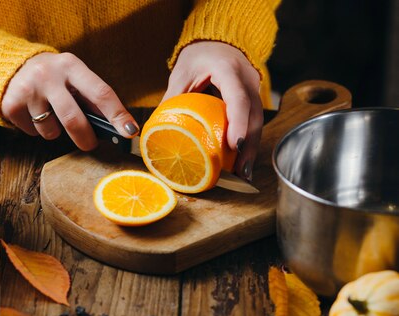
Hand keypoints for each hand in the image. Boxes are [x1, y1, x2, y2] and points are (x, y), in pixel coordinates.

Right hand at [1, 52, 138, 150]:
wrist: (11, 67)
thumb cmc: (55, 78)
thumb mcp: (73, 78)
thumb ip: (92, 99)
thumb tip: (118, 128)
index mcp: (71, 65)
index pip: (100, 93)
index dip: (117, 114)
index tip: (130, 131)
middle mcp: (49, 75)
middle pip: (73, 119)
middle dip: (85, 138)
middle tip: (89, 145)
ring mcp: (28, 90)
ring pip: (51, 130)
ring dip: (55, 132)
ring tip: (50, 115)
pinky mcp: (12, 104)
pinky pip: (33, 133)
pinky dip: (37, 130)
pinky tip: (33, 114)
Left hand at [163, 41, 262, 180]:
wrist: (218, 43)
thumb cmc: (199, 57)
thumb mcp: (182, 74)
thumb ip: (173, 98)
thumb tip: (157, 129)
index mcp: (229, 70)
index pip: (238, 98)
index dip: (237, 122)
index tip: (233, 145)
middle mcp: (248, 79)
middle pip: (253, 116)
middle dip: (247, 145)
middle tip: (239, 171)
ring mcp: (254, 90)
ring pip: (257, 123)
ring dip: (251, 149)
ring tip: (242, 173)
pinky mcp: (253, 100)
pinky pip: (254, 123)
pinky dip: (249, 143)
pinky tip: (242, 162)